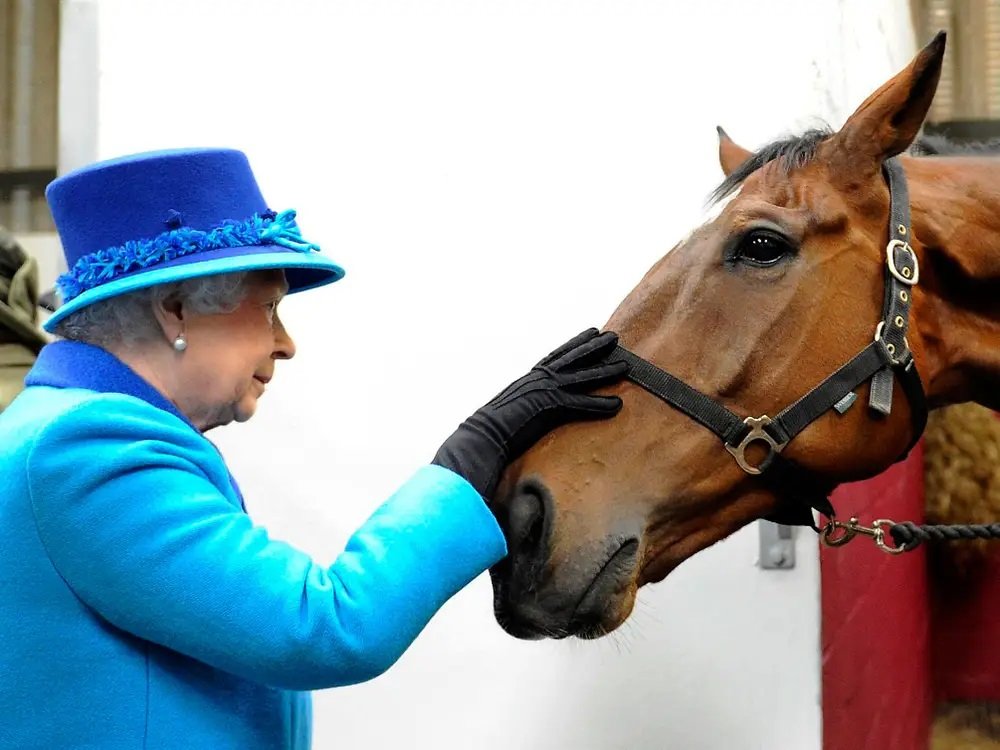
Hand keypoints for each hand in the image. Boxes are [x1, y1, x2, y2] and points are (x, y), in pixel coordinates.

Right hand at [432, 328, 627, 498]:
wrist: (483, 435)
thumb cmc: (494, 428)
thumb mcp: (513, 408)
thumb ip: (526, 401)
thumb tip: (531, 406)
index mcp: (531, 378)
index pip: (558, 355)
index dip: (576, 343)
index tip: (592, 331)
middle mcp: (539, 379)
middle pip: (574, 358)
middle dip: (595, 347)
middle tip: (615, 337)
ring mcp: (545, 391)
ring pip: (582, 377)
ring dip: (605, 371)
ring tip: (626, 365)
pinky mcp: (549, 407)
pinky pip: (580, 404)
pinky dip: (599, 404)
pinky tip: (617, 405)